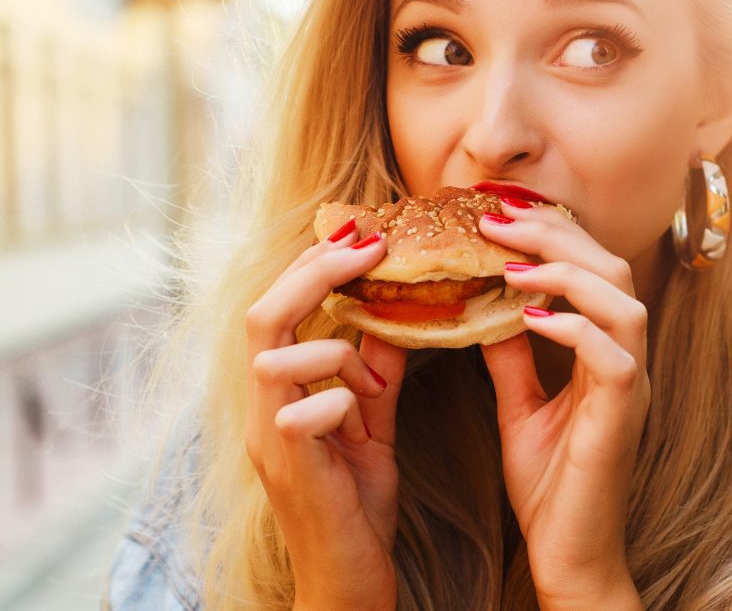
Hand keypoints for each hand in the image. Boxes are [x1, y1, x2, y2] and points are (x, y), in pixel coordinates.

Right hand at [244, 224, 404, 610]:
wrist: (350, 582)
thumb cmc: (356, 501)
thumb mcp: (370, 422)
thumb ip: (374, 370)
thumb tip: (393, 314)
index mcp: (278, 393)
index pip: (277, 309)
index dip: (313, 265)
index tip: (361, 232)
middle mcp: (261, 409)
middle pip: (262, 316)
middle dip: (316, 272)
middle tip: (369, 244)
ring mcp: (267, 439)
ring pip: (276, 358)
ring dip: (335, 353)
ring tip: (372, 386)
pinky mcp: (289, 468)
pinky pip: (302, 411)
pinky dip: (342, 399)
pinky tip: (365, 417)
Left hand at [478, 202, 648, 608]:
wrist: (569, 555)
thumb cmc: (551, 484)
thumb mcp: (521, 406)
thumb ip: (511, 357)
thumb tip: (487, 309)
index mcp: (606, 352)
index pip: (592, 270)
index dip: (551, 234)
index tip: (498, 215)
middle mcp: (627, 360)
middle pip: (611, 268)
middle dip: (555, 233)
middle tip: (497, 218)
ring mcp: (631, 386)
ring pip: (622, 301)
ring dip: (565, 270)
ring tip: (509, 263)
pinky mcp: (623, 416)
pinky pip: (613, 355)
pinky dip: (572, 326)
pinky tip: (528, 317)